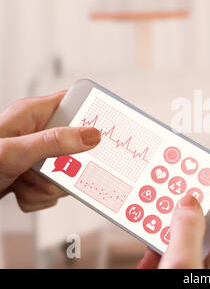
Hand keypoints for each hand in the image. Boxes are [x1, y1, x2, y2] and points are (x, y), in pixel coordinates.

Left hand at [0, 90, 100, 211]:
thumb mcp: (14, 152)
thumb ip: (53, 142)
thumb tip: (91, 134)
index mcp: (33, 114)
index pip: (75, 103)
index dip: (93, 114)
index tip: (103, 133)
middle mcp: (37, 132)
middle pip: (76, 146)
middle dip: (65, 167)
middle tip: (49, 170)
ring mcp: (37, 155)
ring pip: (66, 172)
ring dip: (48, 186)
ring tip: (24, 183)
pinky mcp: (34, 174)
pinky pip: (54, 188)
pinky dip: (39, 197)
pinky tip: (21, 192)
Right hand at [136, 191, 209, 268]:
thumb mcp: (182, 265)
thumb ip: (186, 229)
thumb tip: (188, 201)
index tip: (203, 175)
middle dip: (188, 211)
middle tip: (168, 204)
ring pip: (200, 240)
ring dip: (175, 236)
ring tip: (154, 235)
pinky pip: (194, 257)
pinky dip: (175, 254)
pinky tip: (155, 259)